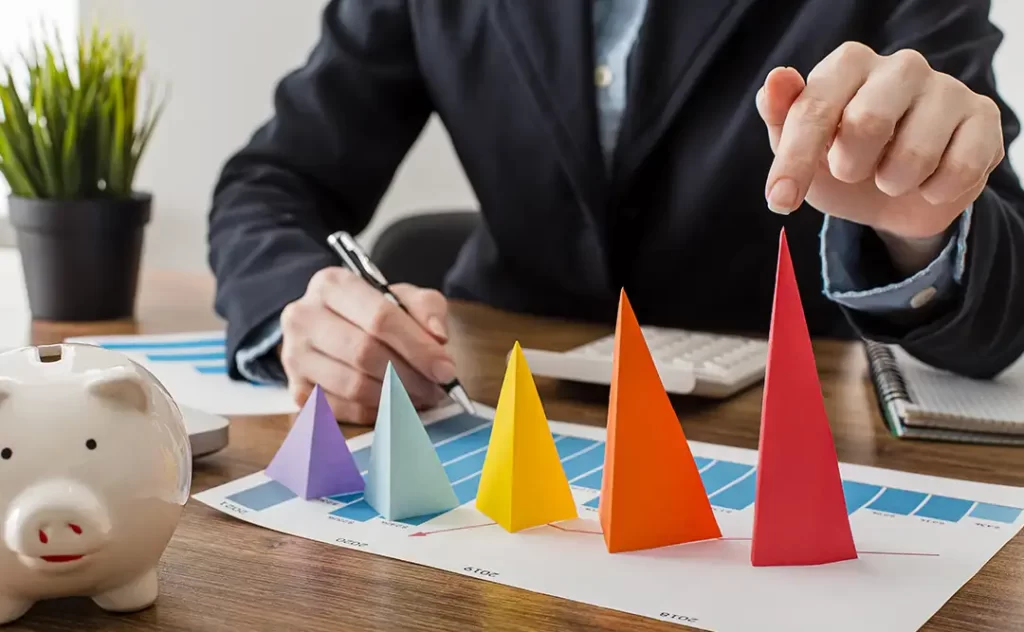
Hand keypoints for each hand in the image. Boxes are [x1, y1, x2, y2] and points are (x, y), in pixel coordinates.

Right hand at [279, 267, 454, 423]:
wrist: (329, 325)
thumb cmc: (371, 311)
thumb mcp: (401, 297)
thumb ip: (426, 308)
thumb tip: (438, 338)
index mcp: (332, 284)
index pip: (380, 318)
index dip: (418, 347)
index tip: (445, 369)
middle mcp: (304, 317)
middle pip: (364, 353)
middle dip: (409, 376)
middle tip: (436, 388)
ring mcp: (294, 355)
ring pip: (352, 385)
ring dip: (394, 397)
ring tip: (421, 397)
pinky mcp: (296, 389)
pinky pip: (341, 409)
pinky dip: (374, 412)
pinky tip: (394, 406)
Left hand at [757, 42, 1004, 241]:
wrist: (894, 198)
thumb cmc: (841, 159)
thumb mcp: (800, 148)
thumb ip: (781, 117)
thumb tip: (776, 80)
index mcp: (849, 64)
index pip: (815, 107)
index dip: (795, 159)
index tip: (779, 200)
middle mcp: (902, 66)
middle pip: (867, 122)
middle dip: (850, 167)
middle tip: (851, 171)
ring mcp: (947, 89)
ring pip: (914, 156)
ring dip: (892, 184)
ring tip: (890, 176)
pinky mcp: (983, 118)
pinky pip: (958, 170)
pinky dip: (932, 193)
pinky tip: (927, 183)